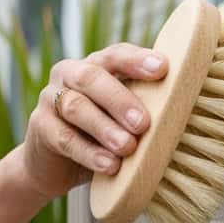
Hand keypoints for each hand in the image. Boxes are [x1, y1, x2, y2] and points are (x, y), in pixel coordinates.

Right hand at [18, 42, 168, 200]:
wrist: (53, 167)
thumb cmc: (99, 137)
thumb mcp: (121, 120)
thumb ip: (142, 110)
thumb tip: (183, 116)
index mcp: (95, 65)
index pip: (116, 55)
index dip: (137, 60)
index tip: (162, 69)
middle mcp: (70, 74)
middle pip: (92, 77)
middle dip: (120, 99)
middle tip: (143, 123)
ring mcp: (50, 98)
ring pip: (76, 107)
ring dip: (104, 128)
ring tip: (128, 148)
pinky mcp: (40, 127)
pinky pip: (64, 138)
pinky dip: (88, 152)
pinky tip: (109, 166)